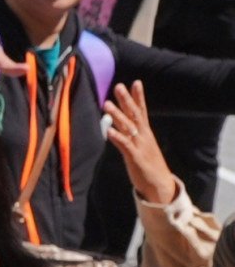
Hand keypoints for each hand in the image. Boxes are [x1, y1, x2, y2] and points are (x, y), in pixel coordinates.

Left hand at [104, 80, 180, 207]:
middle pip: (134, 114)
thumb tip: (117, 126)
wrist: (159, 185)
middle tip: (119, 86)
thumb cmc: (148, 165)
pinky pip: (125, 145)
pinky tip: (108, 130)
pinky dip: (117, 137)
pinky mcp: (135, 157)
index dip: (138, 97)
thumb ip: (129, 136)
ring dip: (117, 115)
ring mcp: (140, 146)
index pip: (141, 111)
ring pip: (128, 127)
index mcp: (145, 133)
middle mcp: (143, 136)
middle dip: (127, 100)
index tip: (135, 82)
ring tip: (106, 103)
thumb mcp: (139, 147)